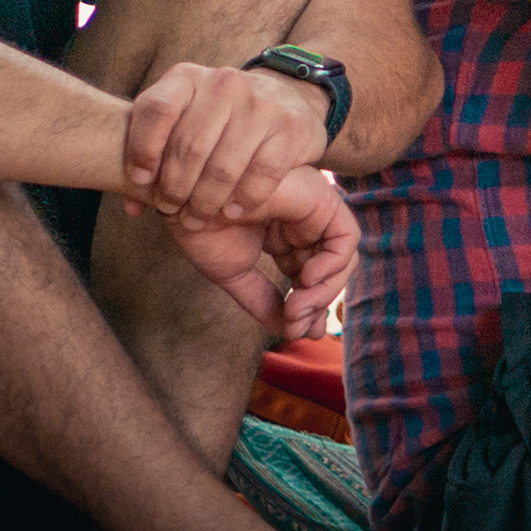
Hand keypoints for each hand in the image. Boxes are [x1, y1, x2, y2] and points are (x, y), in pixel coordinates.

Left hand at [122, 59, 333, 225]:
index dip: (142, 149)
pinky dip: (243, 200)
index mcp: (188, 77)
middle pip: (189, 146)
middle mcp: (224, 83)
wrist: (286, 98)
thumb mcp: (182, 122)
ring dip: (205, 202)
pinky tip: (231, 212)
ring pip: (223, 167)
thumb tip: (132, 206)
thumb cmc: (219, 119)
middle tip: (171, 210)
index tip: (141, 180)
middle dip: (174, 188)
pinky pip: (261, 175)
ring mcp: (261, 103)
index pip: (155, 109)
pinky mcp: (290, 126)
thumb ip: (153, 156)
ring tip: (197, 217)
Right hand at [164, 165, 355, 338]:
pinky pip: (345, 238)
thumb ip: (263, 301)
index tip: (295, 329)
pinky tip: (306, 280)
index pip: (311, 274)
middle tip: (294, 324)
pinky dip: (333, 266)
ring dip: (323, 292)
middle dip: (317, 303)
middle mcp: (303, 222)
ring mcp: (313, 208)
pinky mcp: (320, 198)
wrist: (185, 199)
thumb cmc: (202, 227)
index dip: (309, 304)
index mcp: (283, 235)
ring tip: (295, 309)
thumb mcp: (236, 273)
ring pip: (342, 257)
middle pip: (330, 269)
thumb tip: (290, 332)